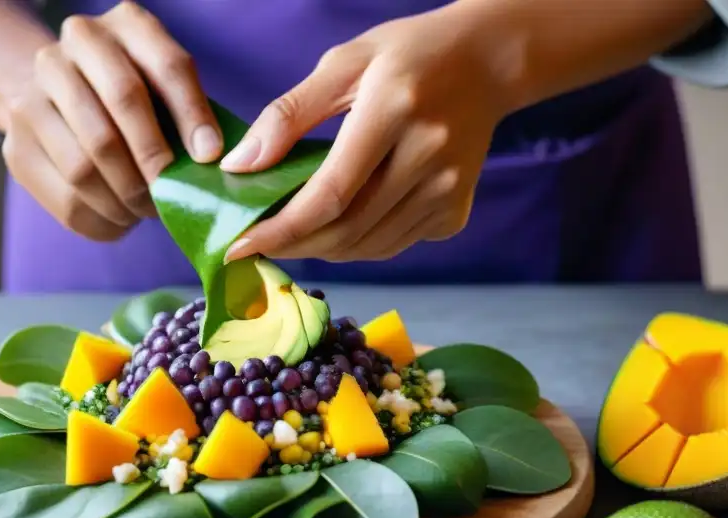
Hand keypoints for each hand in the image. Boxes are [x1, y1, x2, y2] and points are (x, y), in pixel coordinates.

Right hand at [1, 1, 222, 240]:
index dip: (191, 114)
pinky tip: (121, 220)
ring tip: (148, 212)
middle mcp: (76, 44)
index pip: (167, 65)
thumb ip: (192, 118)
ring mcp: (36, 91)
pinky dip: (102, 219)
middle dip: (155, 163)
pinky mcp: (16, 145)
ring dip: (126, 199)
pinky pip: (65, 197)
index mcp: (128, 25)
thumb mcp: (168, 92)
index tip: (209, 158)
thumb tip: (214, 166)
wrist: (57, 98)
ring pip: (86, 162)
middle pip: (121, 106)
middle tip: (173, 198)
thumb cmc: (138, 101)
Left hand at [220, 0, 503, 262]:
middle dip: (294, 246)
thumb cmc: (407, 56)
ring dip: (323, 249)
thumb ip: (288, 114)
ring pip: (369, 247)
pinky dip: (359, 244)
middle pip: (347, 229)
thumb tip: (240, 165)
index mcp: (393, 111)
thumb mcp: (342, 64)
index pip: (329, 193)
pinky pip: (394, 245)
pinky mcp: (455, 211)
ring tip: (294, 236)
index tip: (240, 245)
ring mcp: (447, 190)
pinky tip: (342, 223)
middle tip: (259, 244)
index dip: (281, 228)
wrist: (487, 63)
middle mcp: (428, 156)